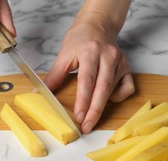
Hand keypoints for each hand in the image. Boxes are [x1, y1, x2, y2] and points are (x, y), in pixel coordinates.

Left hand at [44, 14, 134, 133]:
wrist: (98, 25)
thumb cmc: (80, 39)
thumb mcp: (64, 55)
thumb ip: (54, 76)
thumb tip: (39, 92)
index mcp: (90, 52)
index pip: (87, 81)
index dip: (83, 101)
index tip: (78, 117)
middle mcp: (108, 56)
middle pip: (103, 89)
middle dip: (94, 112)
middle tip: (86, 127)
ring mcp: (120, 62)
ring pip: (113, 90)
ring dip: (101, 105)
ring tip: (90, 114)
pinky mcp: (127, 67)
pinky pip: (128, 88)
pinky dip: (118, 97)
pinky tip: (107, 96)